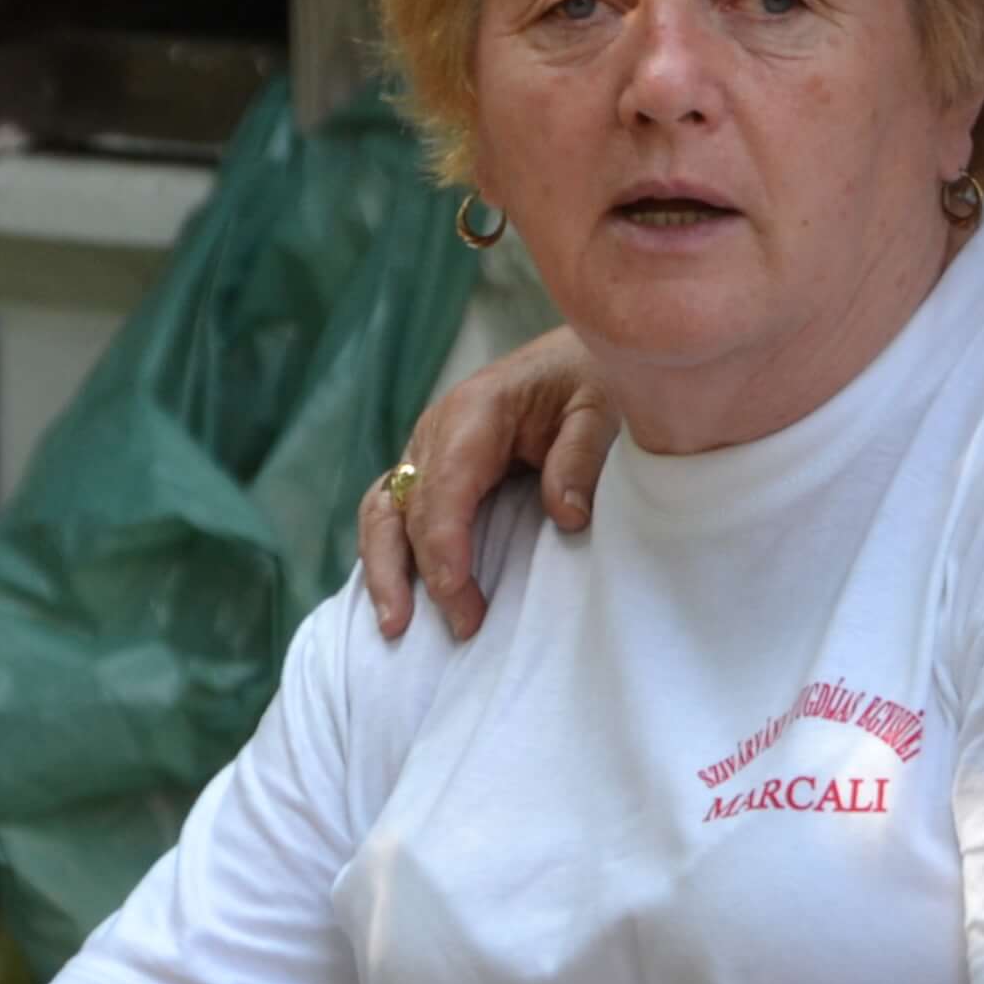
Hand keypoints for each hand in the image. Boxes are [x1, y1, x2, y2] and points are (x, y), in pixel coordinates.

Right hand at [357, 332, 620, 643]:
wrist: (579, 354)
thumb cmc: (590, 379)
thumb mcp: (602, 409)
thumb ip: (581, 457)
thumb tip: (566, 517)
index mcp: (473, 412)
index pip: (442, 491)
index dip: (443, 552)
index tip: (458, 604)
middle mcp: (437, 431)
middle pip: (398, 507)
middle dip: (401, 572)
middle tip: (408, 629)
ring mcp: (428, 449)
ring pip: (383, 511)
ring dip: (381, 567)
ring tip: (392, 625)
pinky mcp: (432, 467)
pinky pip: (397, 512)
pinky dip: (392, 553)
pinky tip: (399, 596)